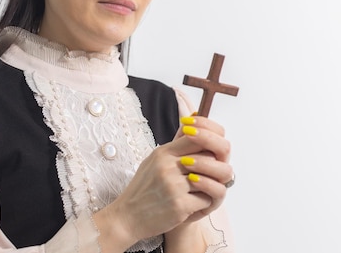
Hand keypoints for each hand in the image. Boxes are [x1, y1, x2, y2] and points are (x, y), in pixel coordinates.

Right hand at [94, 115, 231, 248]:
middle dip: (213, 168)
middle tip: (210, 176)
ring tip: (201, 191)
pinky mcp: (179, 205)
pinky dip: (203, 204)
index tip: (213, 152)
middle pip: (207, 157)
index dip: (209, 142)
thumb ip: (175, 146)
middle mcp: (168, 166)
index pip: (195, 136)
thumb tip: (194, 123)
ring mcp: (173, 186)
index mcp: (163, 153)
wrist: (127, 218)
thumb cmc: (143, 189)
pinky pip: (205, 199)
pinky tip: (193, 205)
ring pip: (210, 179)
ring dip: (209, 187)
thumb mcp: (155, 160)